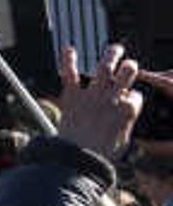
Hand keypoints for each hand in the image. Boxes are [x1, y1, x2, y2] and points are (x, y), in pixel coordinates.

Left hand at [57, 45, 142, 163]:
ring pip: (104, 68)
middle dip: (130, 67)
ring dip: (111, 55)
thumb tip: (127, 121)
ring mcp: (92, 95)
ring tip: (115, 49)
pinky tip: (69, 49)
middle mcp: (111, 99)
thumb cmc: (99, 154)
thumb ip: (125, 126)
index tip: (129, 100)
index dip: (134, 97)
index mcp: (126, 112)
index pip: (136, 96)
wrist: (77, 157)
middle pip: (127, 74)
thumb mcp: (122, 142)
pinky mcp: (72, 96)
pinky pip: (70, 74)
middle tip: (130, 64)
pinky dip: (68, 60)